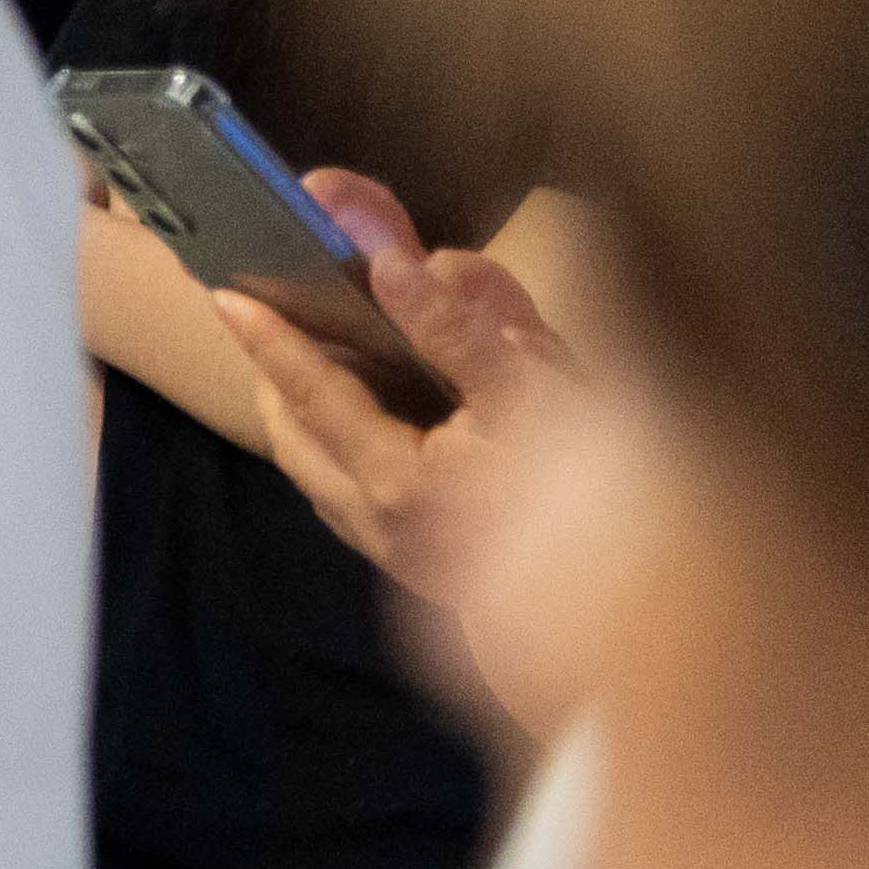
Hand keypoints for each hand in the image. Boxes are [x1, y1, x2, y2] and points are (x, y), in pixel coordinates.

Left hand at [208, 167, 601, 734]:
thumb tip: (397, 261)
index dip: (270, 336)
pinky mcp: (408, 564)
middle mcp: (377, 523)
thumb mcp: (540, 389)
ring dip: (305, 407)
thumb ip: (463, 326)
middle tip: (274, 309)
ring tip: (317, 349)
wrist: (641, 607)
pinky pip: (344, 491)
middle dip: (279, 370)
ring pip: (314, 465)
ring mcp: (390, 548)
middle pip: (293, 431)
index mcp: (398, 482)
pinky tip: (375, 407)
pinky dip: (339, 441)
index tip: (227, 291)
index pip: (311, 391)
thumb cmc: (599, 486)